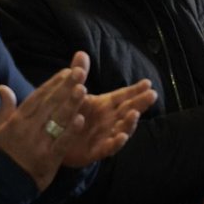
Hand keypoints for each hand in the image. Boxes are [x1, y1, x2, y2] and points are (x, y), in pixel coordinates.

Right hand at [0, 58, 89, 189]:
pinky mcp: (48, 158)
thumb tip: (3, 87)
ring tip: (83, 89)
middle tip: (80, 72)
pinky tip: (81, 119)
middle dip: (65, 88)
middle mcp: (28, 130)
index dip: (52, 84)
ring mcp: (39, 144)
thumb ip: (5, 108)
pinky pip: (61, 143)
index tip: (67, 71)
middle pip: (50, 105)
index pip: (37, 98)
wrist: (4, 181)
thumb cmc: (3, 151)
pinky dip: (70, 131)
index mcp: (17, 121)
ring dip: (71, 105)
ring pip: (57, 121)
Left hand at [61, 52, 157, 166]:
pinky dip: (117, 143)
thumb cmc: (66, 115)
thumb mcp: (72, 94)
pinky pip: (109, 147)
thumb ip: (78, 74)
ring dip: (130, 122)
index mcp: (105, 105)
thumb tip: (81, 53)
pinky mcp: (96, 151)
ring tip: (134, 114)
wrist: (51, 142)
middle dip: (141, 103)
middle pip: (128, 110)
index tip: (148, 83)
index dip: (135, 90)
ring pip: (122, 128)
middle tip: (152, 95)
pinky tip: (122, 136)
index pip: (123, 96)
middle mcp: (109, 120)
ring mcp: (105, 135)